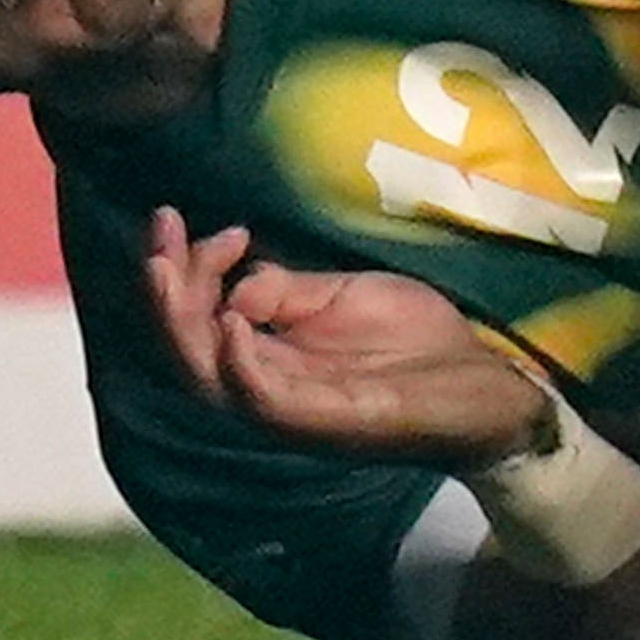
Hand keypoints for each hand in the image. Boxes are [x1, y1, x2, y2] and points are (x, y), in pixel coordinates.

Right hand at [143, 211, 551, 468]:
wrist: (479, 377)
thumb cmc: (411, 337)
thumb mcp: (341, 295)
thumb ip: (282, 290)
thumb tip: (234, 283)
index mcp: (263, 356)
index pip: (197, 318)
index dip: (179, 269)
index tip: (180, 217)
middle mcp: (262, 387)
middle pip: (188, 347)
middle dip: (165, 290)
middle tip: (160, 232)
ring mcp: (289, 409)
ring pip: (208, 376)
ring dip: (182, 323)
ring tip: (166, 269)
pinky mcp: (321, 422)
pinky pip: (264, 400)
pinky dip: (241, 363)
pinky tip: (232, 319)